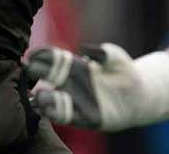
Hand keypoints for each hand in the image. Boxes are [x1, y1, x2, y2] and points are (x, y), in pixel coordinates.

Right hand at [24, 43, 168, 130]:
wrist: (139, 94)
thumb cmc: (124, 70)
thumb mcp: (113, 56)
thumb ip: (100, 52)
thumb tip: (83, 49)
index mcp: (74, 66)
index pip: (53, 59)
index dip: (42, 56)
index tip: (31, 54)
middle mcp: (70, 84)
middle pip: (48, 78)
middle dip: (37, 74)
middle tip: (29, 70)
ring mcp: (76, 101)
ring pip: (53, 100)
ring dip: (44, 98)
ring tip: (39, 95)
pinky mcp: (85, 118)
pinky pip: (67, 116)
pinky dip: (57, 113)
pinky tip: (50, 110)